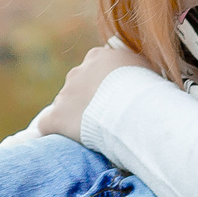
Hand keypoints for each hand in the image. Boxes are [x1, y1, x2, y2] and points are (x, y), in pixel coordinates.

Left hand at [33, 43, 150, 139]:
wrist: (134, 109)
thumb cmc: (149, 90)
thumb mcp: (149, 68)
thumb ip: (138, 67)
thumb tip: (142, 74)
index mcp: (98, 56)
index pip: (96, 70)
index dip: (105, 86)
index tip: (116, 99)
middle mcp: (78, 71)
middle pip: (78, 86)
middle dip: (89, 100)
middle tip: (107, 117)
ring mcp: (64, 94)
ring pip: (65, 106)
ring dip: (76, 117)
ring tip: (97, 132)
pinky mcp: (55, 117)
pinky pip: (48, 124)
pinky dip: (55, 131)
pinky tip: (64, 140)